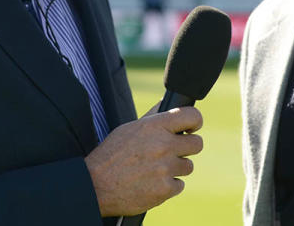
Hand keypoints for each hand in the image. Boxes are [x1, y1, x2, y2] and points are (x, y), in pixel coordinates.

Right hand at [85, 106, 202, 215]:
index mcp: (154, 127)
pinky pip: (179, 185)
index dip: (195, 121)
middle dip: (187, 147)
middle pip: (197, 144)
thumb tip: (168, 104)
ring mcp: (166, 168)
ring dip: (176, 168)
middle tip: (173, 151)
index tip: (192, 127)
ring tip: (155, 169)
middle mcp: (163, 145)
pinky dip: (168, 186)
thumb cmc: (111, 156)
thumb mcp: (129, 129)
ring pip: (188, 166)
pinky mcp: (165, 189)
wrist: (96, 186)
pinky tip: (152, 182)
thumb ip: (153, 118)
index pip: (192, 116)